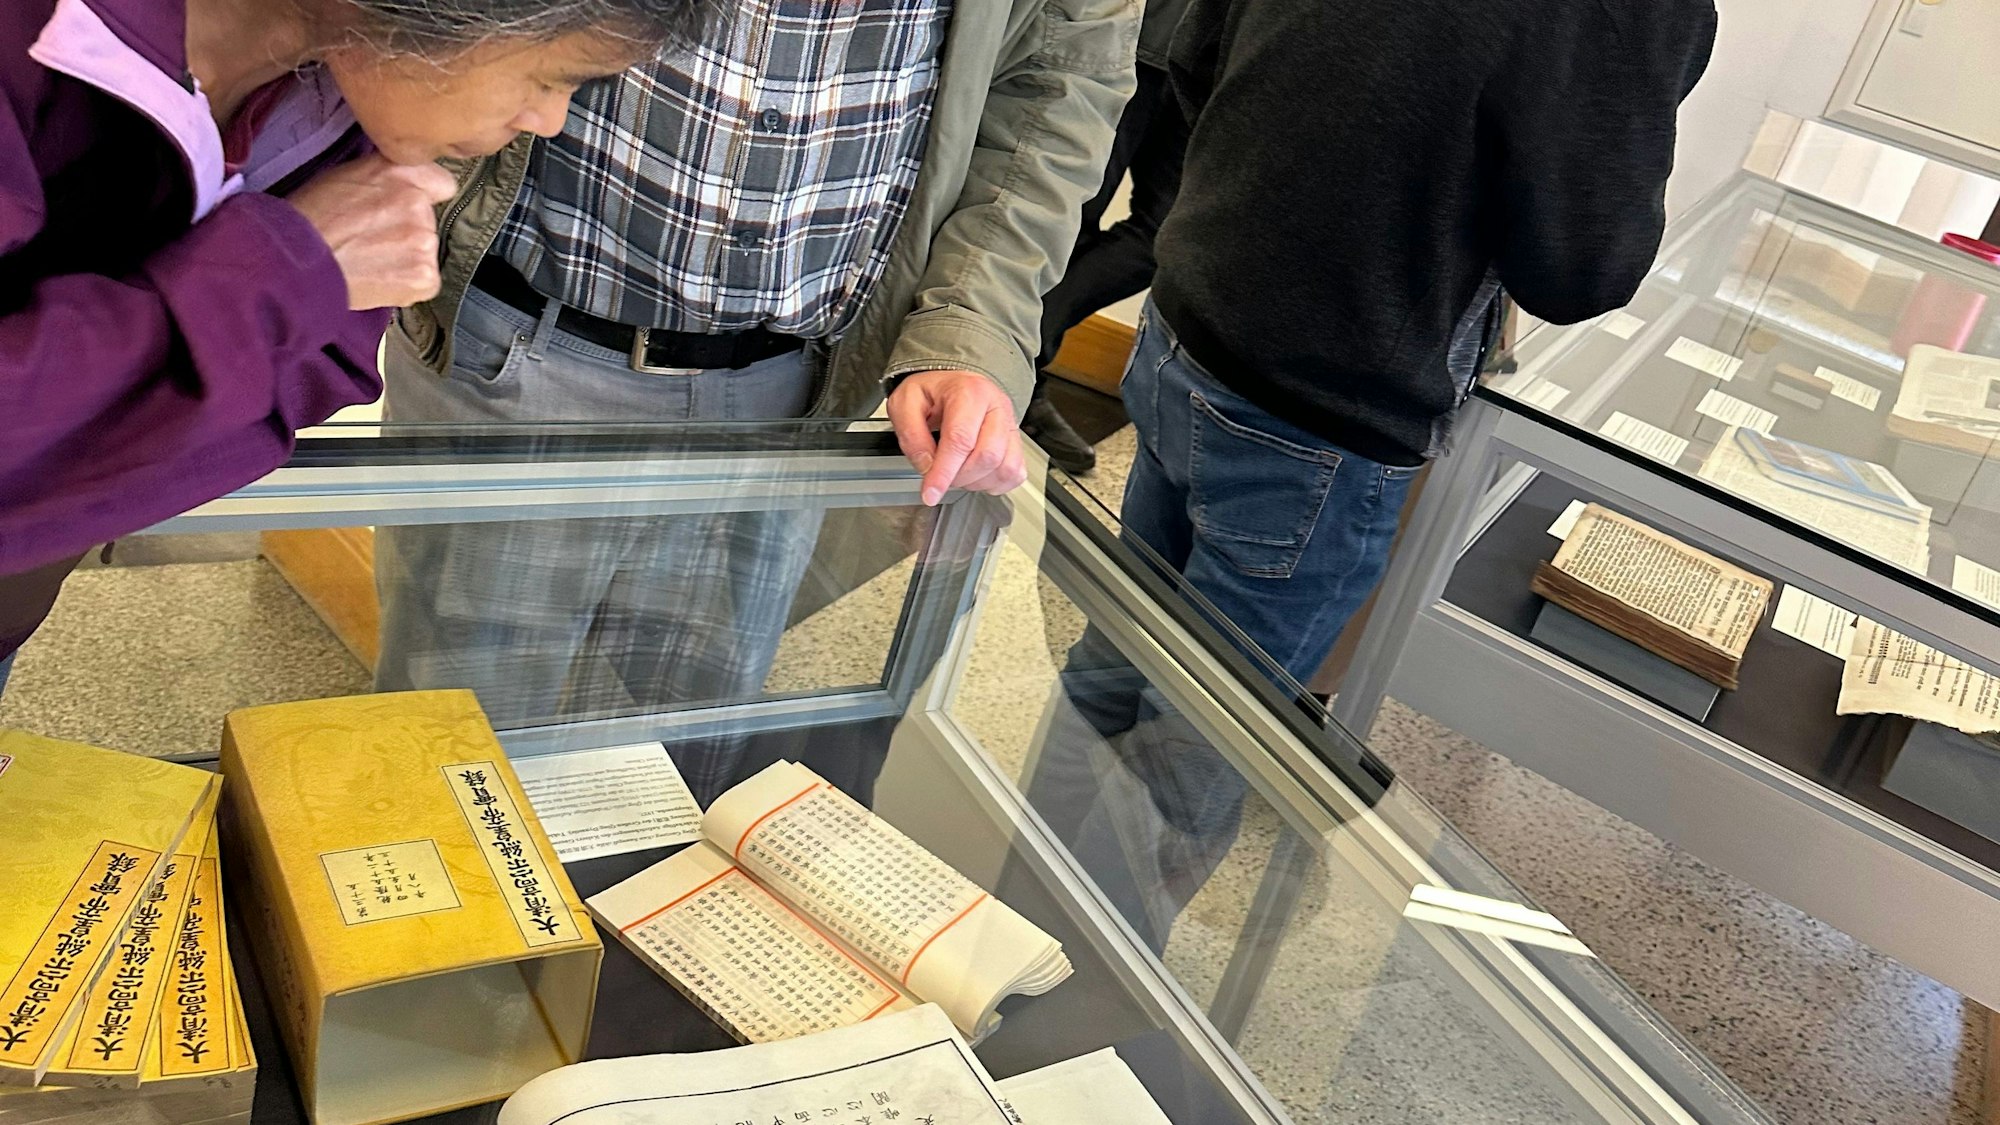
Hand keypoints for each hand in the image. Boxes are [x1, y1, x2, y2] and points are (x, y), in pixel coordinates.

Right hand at [287, 155, 458, 309]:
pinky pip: (427, 281)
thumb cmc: (312, 216)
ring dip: (408, 257)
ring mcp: (423, 241)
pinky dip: (408, 284)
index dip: (423, 197)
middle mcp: (418, 203)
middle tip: (372, 238)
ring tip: (370, 260)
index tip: (404, 208)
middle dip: (408, 230)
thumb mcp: (350, 174)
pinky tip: (379, 278)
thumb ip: (388, 176)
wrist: (294, 259)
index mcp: (402, 171)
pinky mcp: (424, 276)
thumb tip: (408, 183)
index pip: (442, 184)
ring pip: (427, 251)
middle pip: (430, 221)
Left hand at [887, 369, 1028, 505]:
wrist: (954, 384)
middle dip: (959, 477)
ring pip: (1004, 468)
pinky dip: (994, 483)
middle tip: (940, 474)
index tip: (930, 492)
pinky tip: (976, 474)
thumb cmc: (933, 392)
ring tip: (957, 472)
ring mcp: (1010, 424)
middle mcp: (997, 406)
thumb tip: (927, 466)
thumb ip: (911, 434)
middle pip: (987, 456)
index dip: (944, 472)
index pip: (961, 439)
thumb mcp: (906, 402)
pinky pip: (1015, 473)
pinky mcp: (1017, 441)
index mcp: (969, 392)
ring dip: (976, 481)